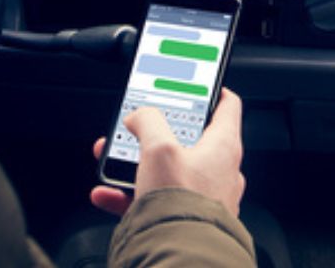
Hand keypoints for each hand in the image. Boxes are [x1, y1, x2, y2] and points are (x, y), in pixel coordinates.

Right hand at [89, 88, 244, 219]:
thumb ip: (148, 122)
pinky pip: (156, 201)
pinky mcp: (186, 219)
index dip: (211, 90)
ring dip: (137, 165)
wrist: (180, 255)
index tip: (197, 83)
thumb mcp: (158, 148)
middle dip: (155, 133)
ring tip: (113, 161)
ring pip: (167, 171)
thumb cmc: (182, 203)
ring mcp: (204, 197)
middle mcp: (220, 172)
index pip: (227, 106)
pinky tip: (107, 195)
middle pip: (188, 140)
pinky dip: (130, 196)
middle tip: (137, 126)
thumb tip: (140, 115)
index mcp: (223, 146)